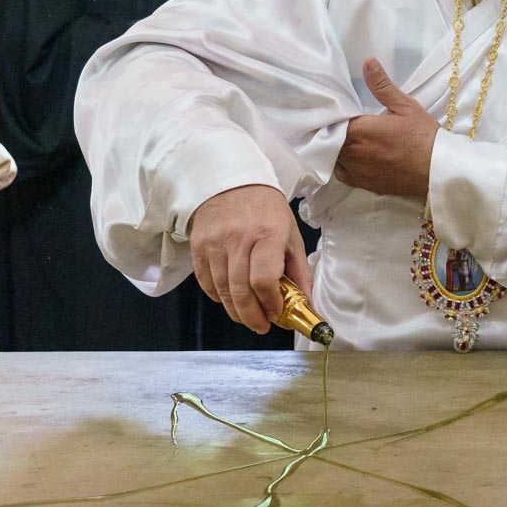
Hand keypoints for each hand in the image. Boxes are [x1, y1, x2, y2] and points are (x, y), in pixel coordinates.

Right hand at [188, 184, 311, 333]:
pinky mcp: (199, 245)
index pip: (264, 280)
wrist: (231, 180)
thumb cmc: (265, 209)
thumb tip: (307, 304)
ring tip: (247, 317)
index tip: (277, 313)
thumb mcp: (290, 234)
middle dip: (252, 317)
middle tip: (261, 326)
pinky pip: (206, 282)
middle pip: (241, 291)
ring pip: (222, 290)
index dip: (270, 304)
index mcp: (268, 234)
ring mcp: (215, 242)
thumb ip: (299, 271)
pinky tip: (229, 299)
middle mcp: (239, 239)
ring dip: (236, 311)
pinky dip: (217, 297)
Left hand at [333, 59, 438, 199]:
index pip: (333, 121)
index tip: (335, 109)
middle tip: (337, 122)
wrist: (437, 170)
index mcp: (360, 130)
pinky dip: (342, 165)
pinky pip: (342, 174)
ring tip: (342, 138)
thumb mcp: (405, 106)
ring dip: (334, 148)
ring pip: (333, 157)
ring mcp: (357, 171)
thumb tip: (367, 61)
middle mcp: (353, 153)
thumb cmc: (422, 136)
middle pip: (330, 139)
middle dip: (332, 131)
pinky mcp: (364, 185)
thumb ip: (382, 85)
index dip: (333, 115)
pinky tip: (350, 157)